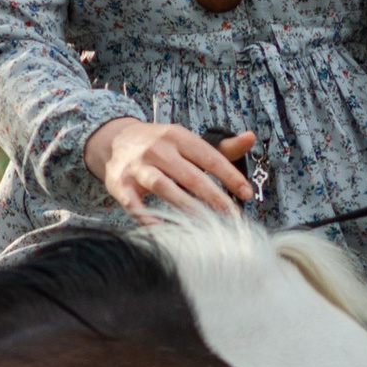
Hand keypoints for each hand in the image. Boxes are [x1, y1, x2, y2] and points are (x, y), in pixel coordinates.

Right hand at [84, 120, 258, 216]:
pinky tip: (164, 230)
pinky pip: (134, 203)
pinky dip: (147, 217)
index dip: (229, 175)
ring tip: (207, 224)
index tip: (247, 193)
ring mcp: (137, 167)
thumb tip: (251, 138)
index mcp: (177, 136)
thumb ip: (220, 147)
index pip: (208, 156)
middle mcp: (157, 149)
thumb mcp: (187, 140)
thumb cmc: (160, 145)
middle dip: (214, 197)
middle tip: (233, 215)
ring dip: (187, 207)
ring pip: (164, 188)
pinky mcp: (120, 184)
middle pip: (189, 175)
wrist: (115, 140)